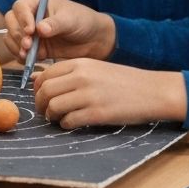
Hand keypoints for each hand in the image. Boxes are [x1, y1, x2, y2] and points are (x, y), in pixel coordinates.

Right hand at [5, 0, 114, 62]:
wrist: (93, 40)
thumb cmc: (83, 21)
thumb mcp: (70, 20)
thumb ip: (55, 24)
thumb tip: (40, 29)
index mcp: (37, 1)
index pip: (20, 7)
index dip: (22, 19)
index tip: (30, 31)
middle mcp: (29, 15)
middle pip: (11, 21)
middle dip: (17, 34)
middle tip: (28, 46)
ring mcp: (29, 32)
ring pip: (11, 37)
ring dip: (16, 46)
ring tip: (27, 55)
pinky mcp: (32, 47)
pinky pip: (18, 50)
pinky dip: (20, 56)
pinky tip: (28, 60)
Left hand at [33, 60, 186, 128]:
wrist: (151, 91)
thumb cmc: (122, 81)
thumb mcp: (95, 69)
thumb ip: (70, 73)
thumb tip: (39, 81)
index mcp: (80, 63)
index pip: (45, 74)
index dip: (37, 88)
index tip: (39, 96)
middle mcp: (82, 77)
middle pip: (45, 91)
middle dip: (40, 104)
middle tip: (44, 111)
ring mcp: (89, 95)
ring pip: (54, 107)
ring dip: (51, 116)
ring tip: (58, 118)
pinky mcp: (97, 113)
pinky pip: (69, 121)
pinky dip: (65, 124)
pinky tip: (71, 123)